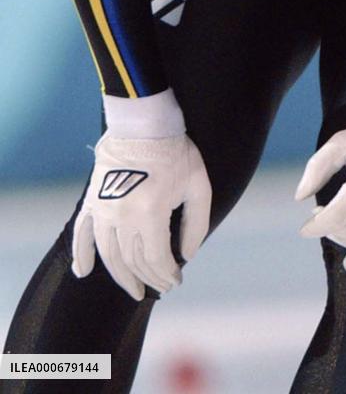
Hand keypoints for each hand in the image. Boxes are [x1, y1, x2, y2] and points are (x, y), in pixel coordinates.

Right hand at [72, 132, 211, 300]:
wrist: (144, 122)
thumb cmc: (176, 152)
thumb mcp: (198, 186)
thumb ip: (196, 225)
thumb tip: (187, 256)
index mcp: (151, 212)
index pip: (157, 259)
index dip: (167, 275)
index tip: (176, 281)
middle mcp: (123, 215)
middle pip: (133, 261)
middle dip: (148, 279)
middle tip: (159, 287)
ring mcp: (103, 209)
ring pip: (109, 255)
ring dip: (121, 276)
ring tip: (134, 289)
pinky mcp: (92, 200)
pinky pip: (82, 233)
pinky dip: (81, 254)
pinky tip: (83, 272)